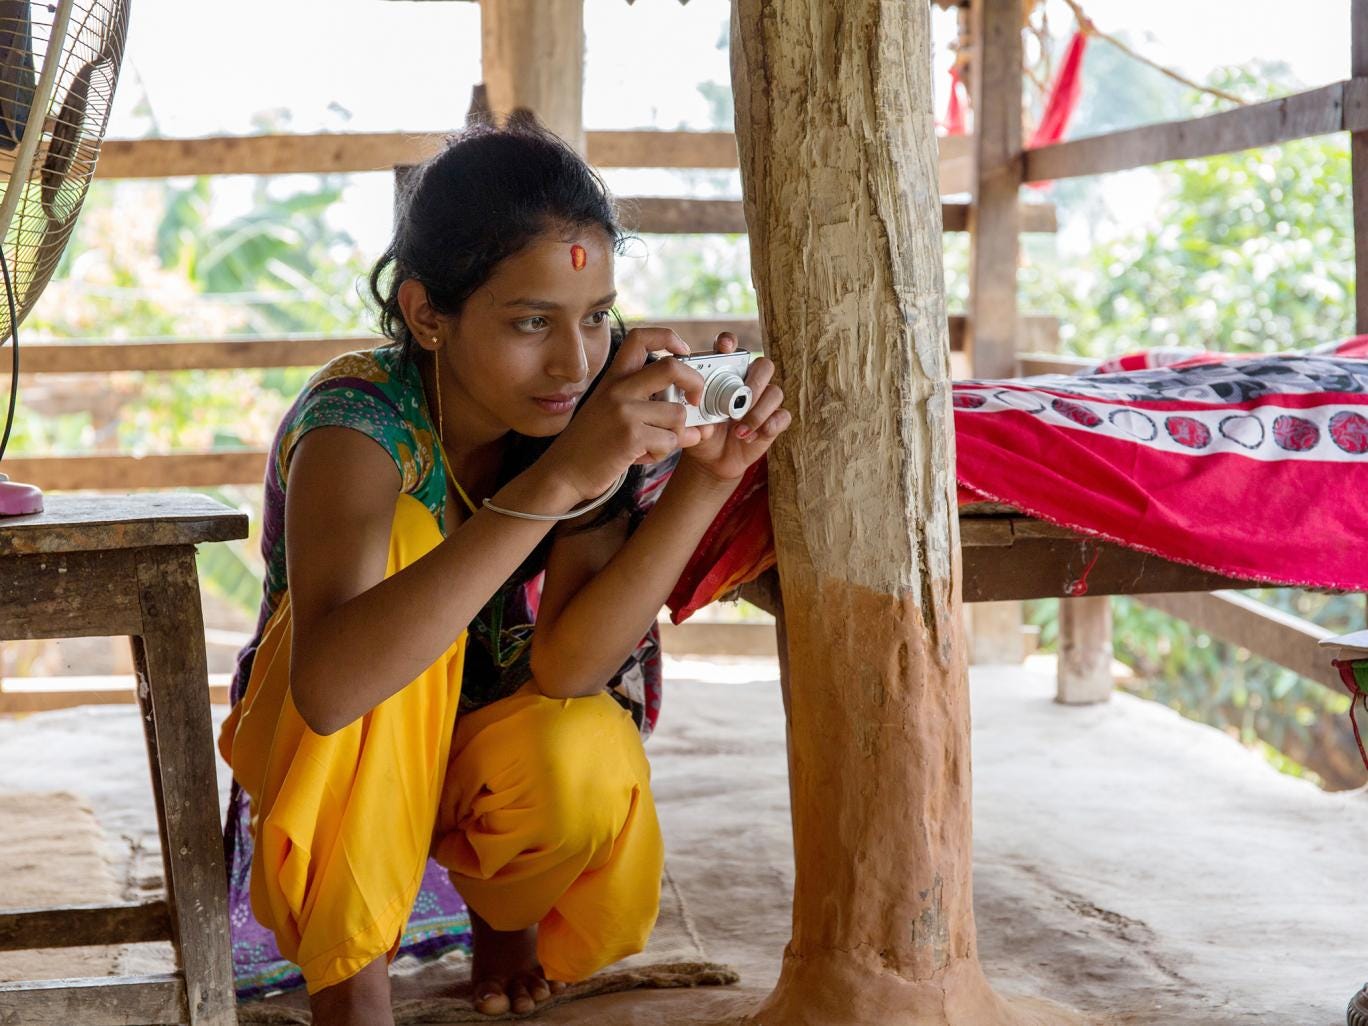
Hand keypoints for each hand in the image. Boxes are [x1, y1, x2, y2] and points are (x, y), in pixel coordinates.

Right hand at [542, 326, 709, 501]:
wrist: (563, 473)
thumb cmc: (591, 445)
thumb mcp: (611, 412)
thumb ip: (647, 405)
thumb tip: (693, 414)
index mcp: (614, 378)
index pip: (641, 338)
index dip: (669, 337)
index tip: (683, 352)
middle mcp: (619, 389)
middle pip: (672, 367)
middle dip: (695, 383)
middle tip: (695, 401)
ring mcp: (624, 411)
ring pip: (678, 414)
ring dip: (674, 435)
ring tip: (651, 444)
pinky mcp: (631, 436)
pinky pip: (670, 441)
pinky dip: (662, 453)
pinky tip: (641, 456)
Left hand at [682, 332, 790, 482]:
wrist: (713, 459)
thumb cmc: (703, 433)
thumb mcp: (694, 424)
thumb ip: (698, 418)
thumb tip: (708, 423)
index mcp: (725, 373)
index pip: (730, 348)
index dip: (730, 342)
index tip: (725, 347)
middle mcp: (748, 381)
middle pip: (764, 366)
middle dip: (755, 382)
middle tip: (742, 401)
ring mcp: (764, 400)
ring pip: (775, 392)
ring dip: (758, 412)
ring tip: (739, 430)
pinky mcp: (774, 419)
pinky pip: (783, 416)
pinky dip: (769, 426)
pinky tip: (750, 437)